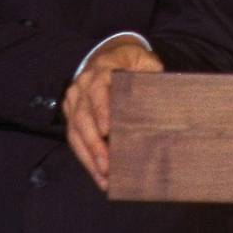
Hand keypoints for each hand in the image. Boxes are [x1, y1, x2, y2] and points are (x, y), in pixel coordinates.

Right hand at [63, 38, 163, 190]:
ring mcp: (74, 100)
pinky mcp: (71, 113)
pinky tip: (98, 174)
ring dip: (88, 157)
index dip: (101, 111)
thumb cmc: (132, 61)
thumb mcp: (144, 60)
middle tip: (107, 166)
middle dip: (94, 144)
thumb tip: (162, 94)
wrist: (110, 55)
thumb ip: (151, 73)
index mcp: (101, 70)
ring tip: (103, 177)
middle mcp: (82, 85)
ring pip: (75, 132)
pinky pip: (74, 138)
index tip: (107, 131)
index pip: (98, 91)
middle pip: (83, 117)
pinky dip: (85, 158)